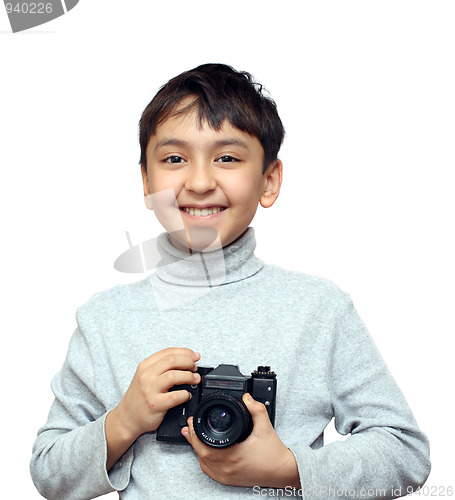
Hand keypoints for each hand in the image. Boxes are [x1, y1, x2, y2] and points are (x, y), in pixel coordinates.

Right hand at [106, 347, 199, 469]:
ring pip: (174, 375)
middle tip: (195, 368)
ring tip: (195, 379)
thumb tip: (187, 360)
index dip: (185, 352)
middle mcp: (146, 375)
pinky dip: (185, 394)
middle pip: (172, 360)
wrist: (127, 418)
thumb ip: (161, 367)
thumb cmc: (139, 397)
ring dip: (189, 376)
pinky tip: (187, 395)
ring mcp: (149, 390)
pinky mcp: (155, 404)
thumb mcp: (145, 376)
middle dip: (189, 362)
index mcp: (145, 366)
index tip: (195, 356)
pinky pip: (175, 396)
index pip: (168, 352)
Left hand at [182, 393, 299, 488]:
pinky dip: (205, 461)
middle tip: (190, 427)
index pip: (204, 446)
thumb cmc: (274, 454)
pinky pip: (211, 472)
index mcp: (233, 455)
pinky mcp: (230, 480)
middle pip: (201, 455)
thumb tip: (247, 398)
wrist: (283, 471)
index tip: (192, 422)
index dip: (194, 434)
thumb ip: (256, 410)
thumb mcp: (265, 427)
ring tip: (195, 437)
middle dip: (193, 439)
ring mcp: (228, 476)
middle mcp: (227, 468)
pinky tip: (206, 453)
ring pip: (204, 464)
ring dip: (198, 450)